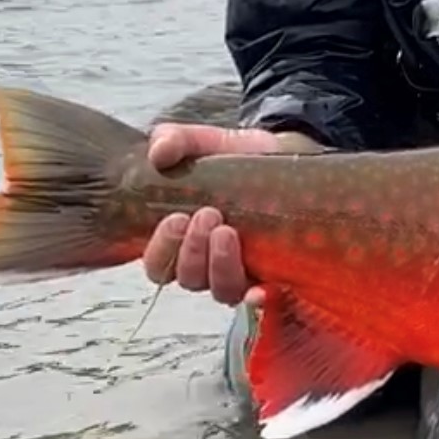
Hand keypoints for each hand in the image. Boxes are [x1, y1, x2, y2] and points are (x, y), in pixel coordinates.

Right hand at [139, 122, 325, 307]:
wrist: (280, 156)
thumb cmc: (231, 157)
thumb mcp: (200, 141)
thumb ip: (173, 140)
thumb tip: (158, 153)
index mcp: (180, 239)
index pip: (157, 264)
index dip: (161, 249)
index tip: (175, 218)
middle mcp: (206, 263)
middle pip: (188, 279)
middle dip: (193, 251)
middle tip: (207, 215)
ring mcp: (238, 271)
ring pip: (221, 290)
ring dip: (220, 265)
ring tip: (228, 231)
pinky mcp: (270, 273)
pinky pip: (260, 297)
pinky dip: (257, 298)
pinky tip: (260, 289)